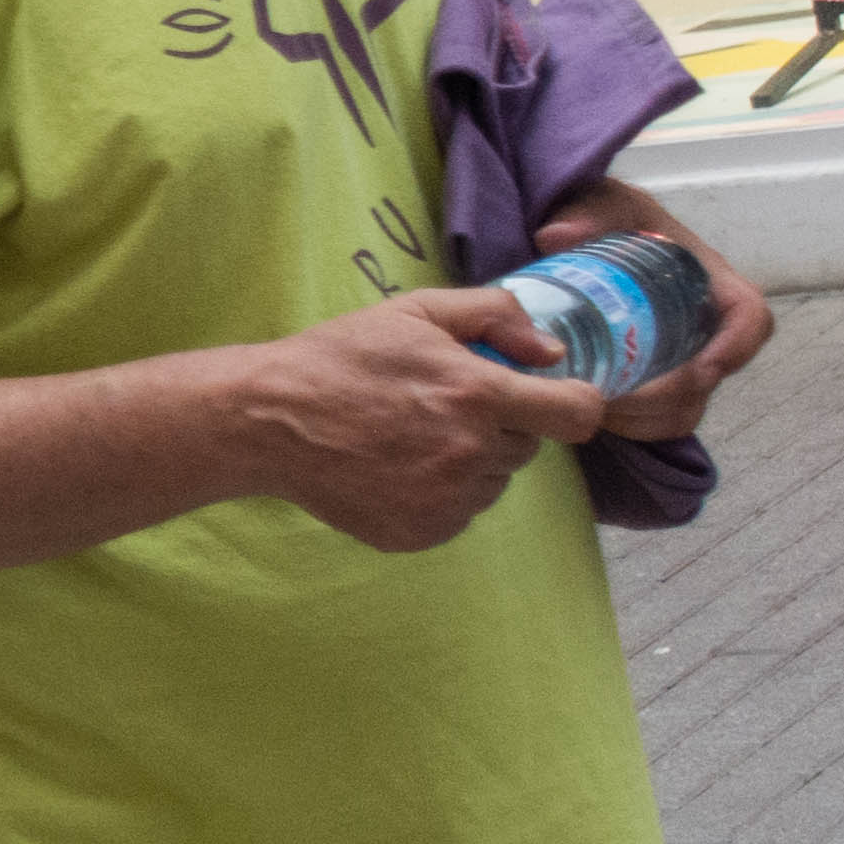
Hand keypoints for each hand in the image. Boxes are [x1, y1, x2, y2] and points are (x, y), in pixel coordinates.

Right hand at [238, 293, 605, 551]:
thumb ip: (495, 316)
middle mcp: (469, 454)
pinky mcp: (421, 532)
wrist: (268, 421)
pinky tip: (397, 469)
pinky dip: (440, 494)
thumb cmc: (340, 358)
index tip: (549, 399)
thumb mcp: (414, 311)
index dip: (572, 403)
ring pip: (493, 483)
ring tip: (413, 439)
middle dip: (499, 427)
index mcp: (477, 395)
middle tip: (442, 409)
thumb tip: (552, 353)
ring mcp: (445, 500)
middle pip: (527, 448)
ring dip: (470, 463)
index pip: (576, 414)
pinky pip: (459, 513)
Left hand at [533, 190, 773, 441]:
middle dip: (668, 397)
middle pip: (711, 378)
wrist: (579, 235)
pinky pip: (656, 419)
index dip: (738, 346)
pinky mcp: (650, 380)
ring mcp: (677, 356)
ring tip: (595, 407)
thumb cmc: (606, 216)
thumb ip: (585, 211)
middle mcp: (701, 325)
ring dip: (646, 418)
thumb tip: (554, 235)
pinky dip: (631, 426)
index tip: (705, 369)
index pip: (750, 317)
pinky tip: (591, 414)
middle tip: (616, 399)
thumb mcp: (603, 201)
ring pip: (684, 407)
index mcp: (706, 280)